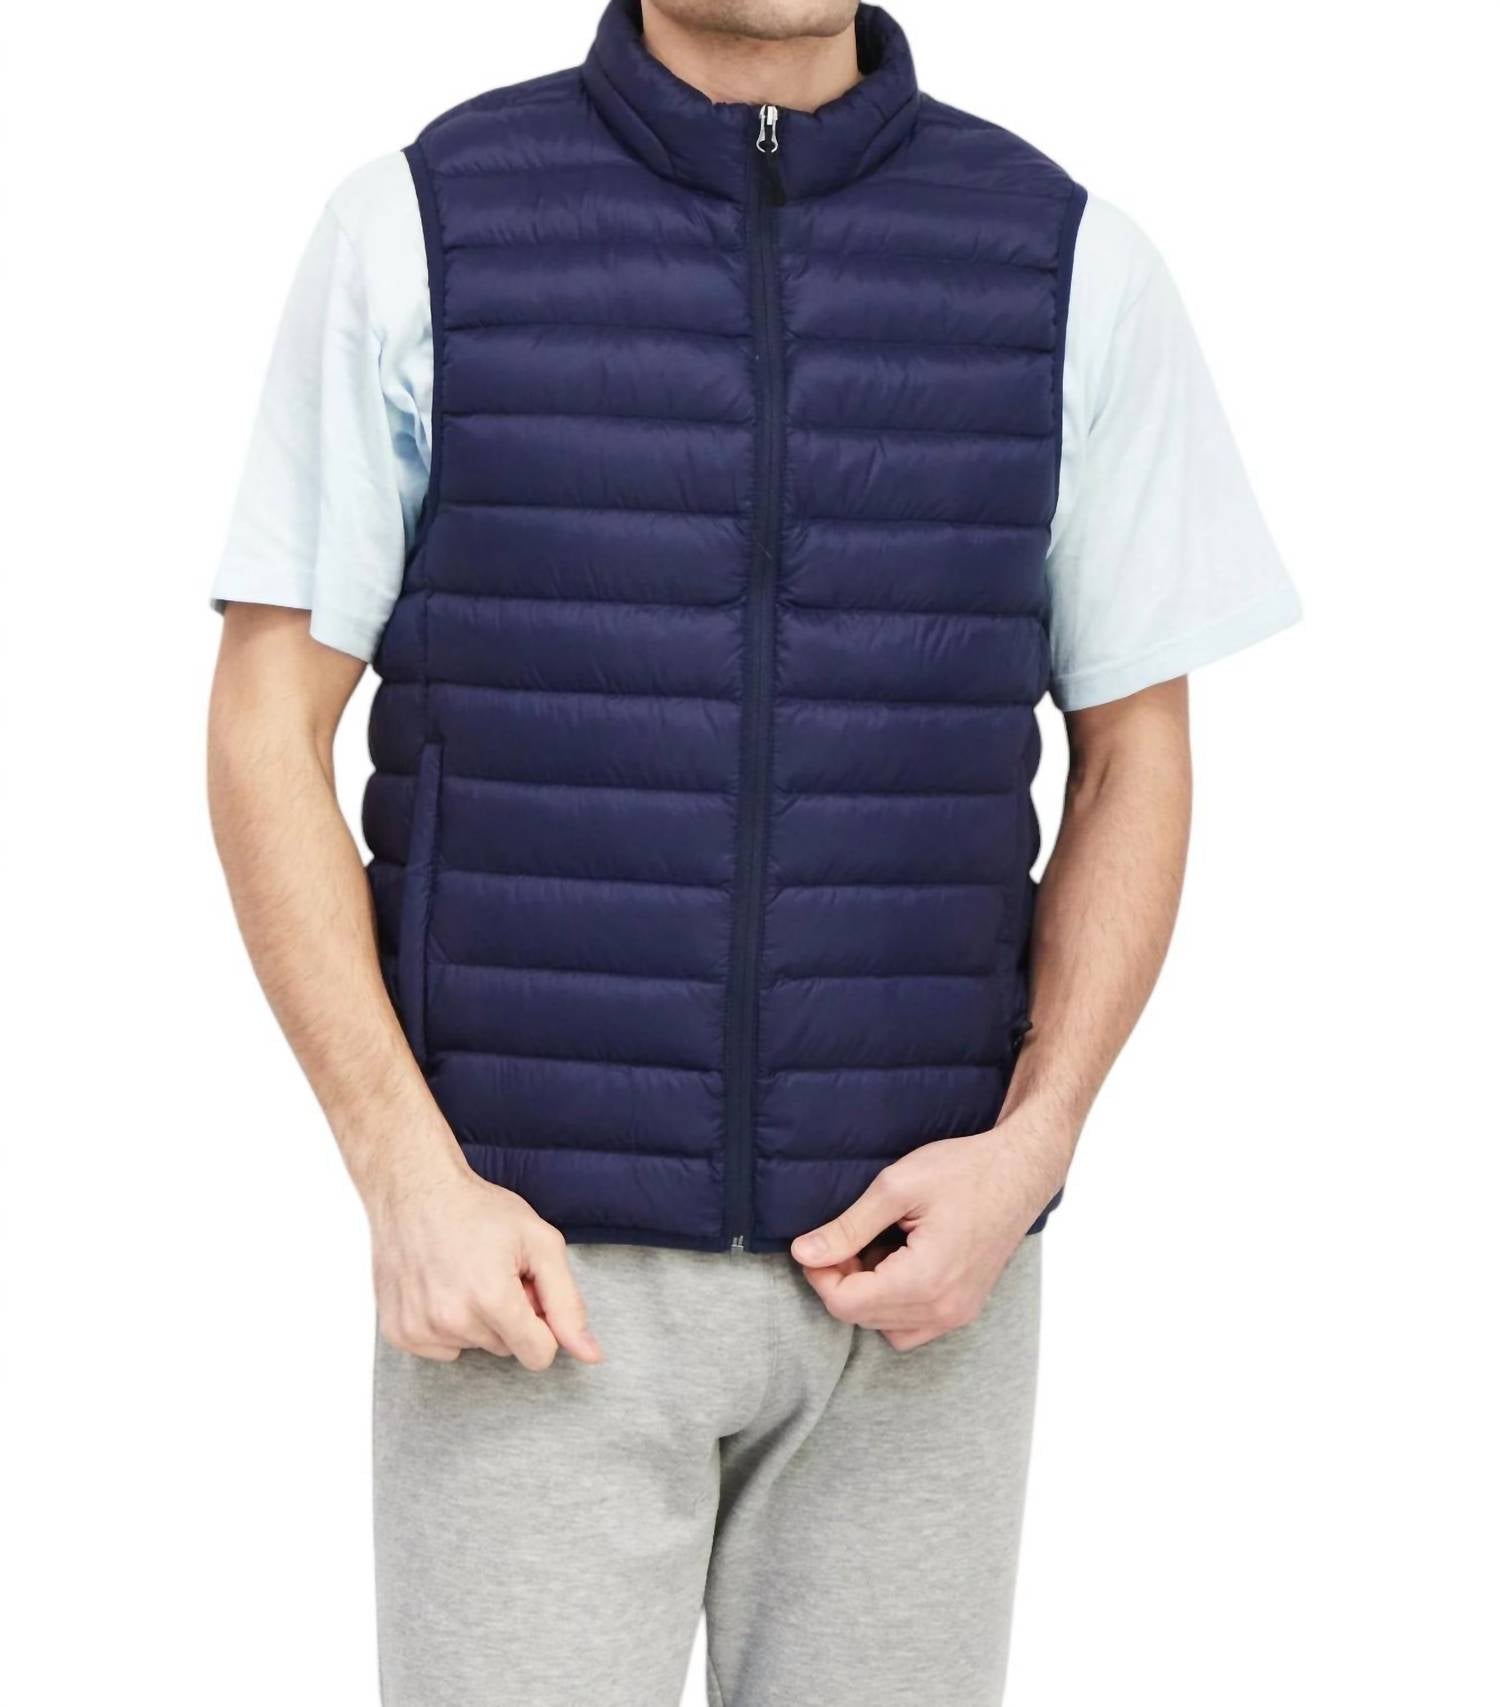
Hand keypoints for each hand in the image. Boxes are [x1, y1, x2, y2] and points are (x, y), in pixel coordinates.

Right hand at [367, 1157, 601, 1368]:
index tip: (529, 1290)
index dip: (543, 1322)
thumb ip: (568, 1302)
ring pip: (475, 1347)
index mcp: (492, 1299)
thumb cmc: (478, 1210)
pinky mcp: (400, 1333)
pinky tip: (441, 1287)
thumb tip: (591, 1355)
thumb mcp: (540, 1243)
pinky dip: (447, 1326)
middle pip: (507, 1349)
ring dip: (478, 1320)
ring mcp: (420, 1329)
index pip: (539, 1354)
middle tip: (494, 1273)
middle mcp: (452, 1321)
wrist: (415, 1190)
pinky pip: (443, 1349)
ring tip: (466, 1275)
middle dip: (510, 1316)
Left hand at [789, 1120, 1069, 1350]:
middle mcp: (943, 1309)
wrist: (1020, 1171)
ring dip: (865, 1294)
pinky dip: (892, 1305)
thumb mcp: (896, 1188)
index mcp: (925, 1280)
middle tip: (842, 1238)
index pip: (845, 1304)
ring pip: (884, 1326)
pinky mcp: (964, 1309)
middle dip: (840, 1281)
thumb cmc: (964, 1171)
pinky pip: (912, 1327)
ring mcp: (957, 1314)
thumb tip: (802, 1253)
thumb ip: (847, 1227)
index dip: (819, 1274)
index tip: (816, 1242)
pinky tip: (894, 1265)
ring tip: (872, 1248)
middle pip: (861, 1317)